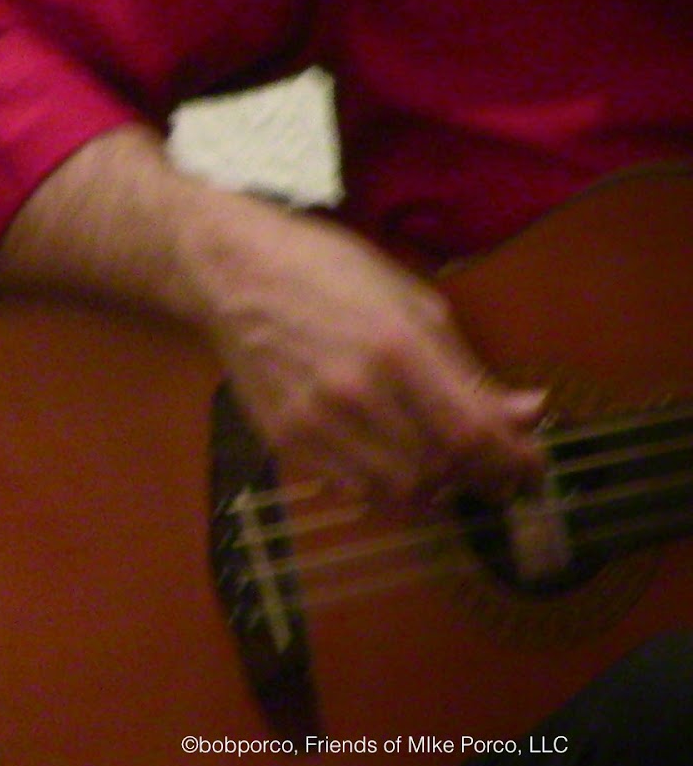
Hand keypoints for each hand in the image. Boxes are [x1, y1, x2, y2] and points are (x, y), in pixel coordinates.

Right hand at [190, 198, 547, 512]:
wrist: (235, 275)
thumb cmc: (329, 273)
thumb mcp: (413, 303)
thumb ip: (467, 368)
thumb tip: (527, 412)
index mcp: (399, 347)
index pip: (474, 433)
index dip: (513, 463)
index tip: (530, 469)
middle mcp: (357, 392)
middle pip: (442, 470)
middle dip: (481, 478)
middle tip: (494, 472)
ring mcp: (316, 422)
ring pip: (398, 491)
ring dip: (434, 488)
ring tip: (444, 469)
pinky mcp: (285, 440)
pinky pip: (351, 489)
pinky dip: (384, 488)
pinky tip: (391, 462)